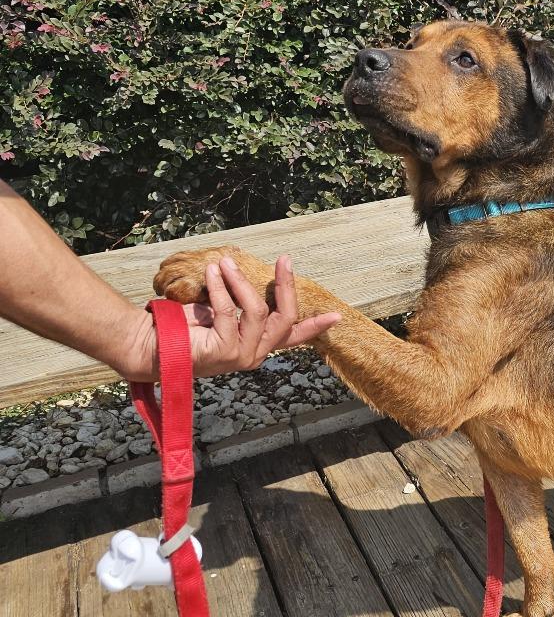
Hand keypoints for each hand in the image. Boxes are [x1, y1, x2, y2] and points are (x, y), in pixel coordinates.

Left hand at [122, 255, 339, 380]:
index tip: (337, 316)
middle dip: (286, 286)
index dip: (316, 326)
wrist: (154, 346)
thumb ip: (242, 305)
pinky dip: (221, 287)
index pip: (293, 337)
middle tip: (284, 260)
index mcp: (257, 346)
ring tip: (225, 262)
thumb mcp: (223, 312)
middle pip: (285, 318)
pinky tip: (212, 272)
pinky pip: (229, 310)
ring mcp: (242, 356)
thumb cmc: (186, 329)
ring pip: (257, 310)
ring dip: (241, 281)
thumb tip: (252, 276)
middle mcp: (255, 355)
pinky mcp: (224, 352)